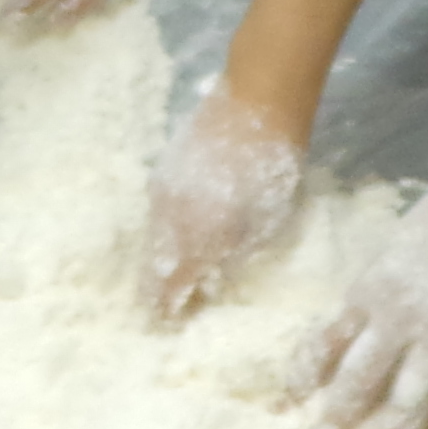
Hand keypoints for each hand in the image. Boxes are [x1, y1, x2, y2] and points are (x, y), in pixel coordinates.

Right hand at [142, 84, 305, 319]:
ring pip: (154, 234)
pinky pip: (159, 209)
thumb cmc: (273, 169)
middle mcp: (168, 217)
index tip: (164, 324)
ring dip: (161, 255)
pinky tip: (179, 231)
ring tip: (168, 272)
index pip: (168, 283)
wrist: (256, 104)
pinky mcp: (166, 167)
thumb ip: (232, 252)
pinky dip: (167, 227)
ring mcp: (163, 189)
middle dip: (156, 285)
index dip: (164, 306)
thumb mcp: (264, 225)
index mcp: (194, 236)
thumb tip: (211, 270)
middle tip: (161, 305)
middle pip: (153, 261)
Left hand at [291, 164, 427, 428]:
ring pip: (409, 401)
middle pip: (357, 383)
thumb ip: (371, 300)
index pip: (322, 343)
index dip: (301, 377)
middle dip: (333, 426)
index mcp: (366, 296)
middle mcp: (396, 323)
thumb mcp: (387, 259)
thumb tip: (351, 336)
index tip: (283, 408)